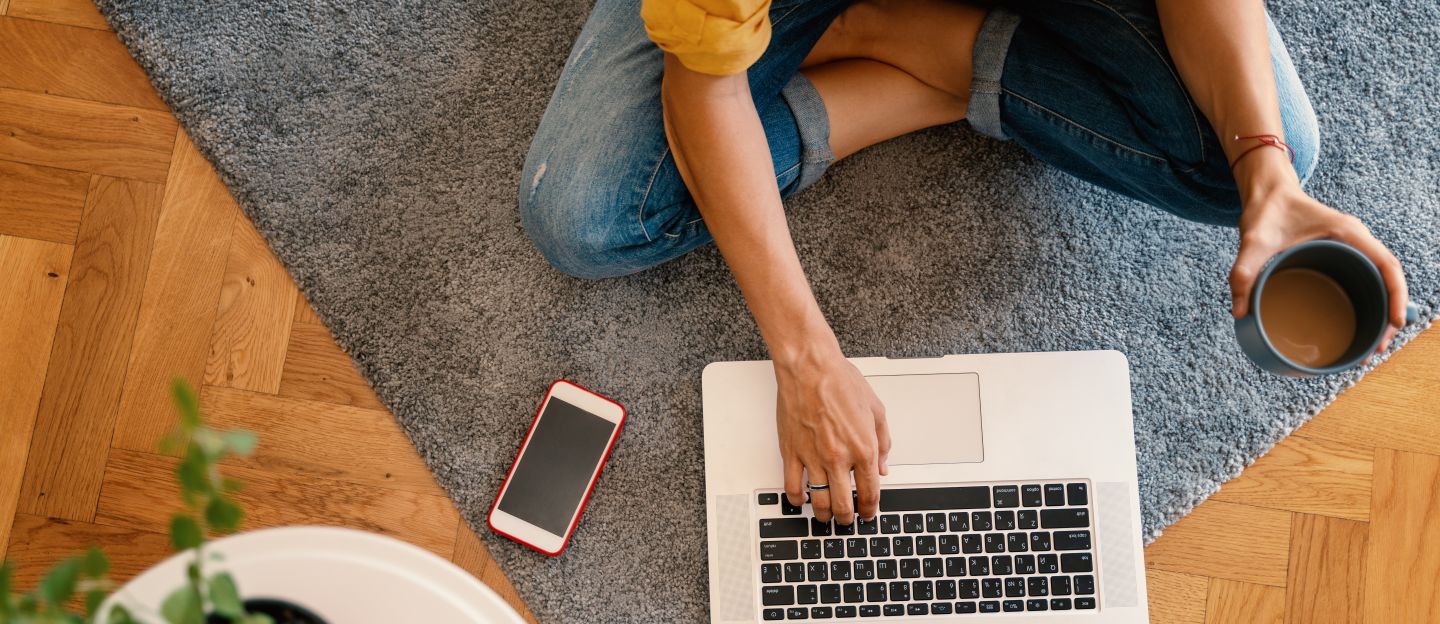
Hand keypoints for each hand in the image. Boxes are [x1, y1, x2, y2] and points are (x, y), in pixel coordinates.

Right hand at [775, 347, 890, 524]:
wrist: (809, 367)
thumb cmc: (840, 382)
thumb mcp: (876, 410)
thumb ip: (884, 443)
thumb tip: (884, 468)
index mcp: (863, 448)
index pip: (869, 493)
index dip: (869, 509)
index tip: (867, 514)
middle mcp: (838, 458)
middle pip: (843, 505)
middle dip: (847, 518)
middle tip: (847, 520)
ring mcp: (813, 458)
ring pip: (819, 502)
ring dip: (824, 515)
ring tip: (826, 515)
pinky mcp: (791, 453)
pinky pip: (792, 487)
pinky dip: (798, 500)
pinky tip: (803, 499)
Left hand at [1230, 156, 1408, 354]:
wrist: (1266, 193)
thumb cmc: (1266, 211)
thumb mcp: (1252, 241)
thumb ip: (1242, 272)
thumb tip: (1239, 312)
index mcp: (1347, 233)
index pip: (1386, 265)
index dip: (1396, 295)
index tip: (1395, 322)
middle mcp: (1356, 240)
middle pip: (1387, 278)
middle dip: (1389, 313)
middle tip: (1375, 349)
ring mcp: (1351, 247)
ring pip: (1379, 281)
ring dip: (1380, 311)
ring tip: (1370, 346)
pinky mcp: (1341, 254)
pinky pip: (1364, 278)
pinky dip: (1367, 302)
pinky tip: (1357, 324)